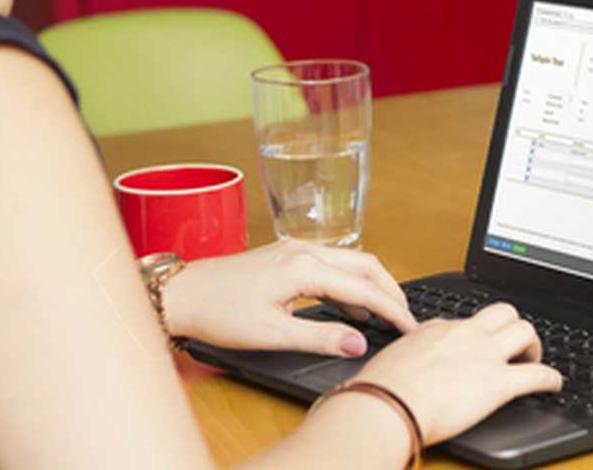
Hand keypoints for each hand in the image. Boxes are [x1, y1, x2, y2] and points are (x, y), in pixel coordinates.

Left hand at [163, 240, 416, 356]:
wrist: (182, 293)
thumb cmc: (219, 311)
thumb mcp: (272, 333)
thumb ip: (320, 337)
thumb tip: (358, 343)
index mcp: (305, 267)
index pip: (363, 288)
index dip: (391, 310)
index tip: (410, 327)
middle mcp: (305, 250)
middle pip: (365, 264)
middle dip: (390, 290)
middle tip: (405, 317)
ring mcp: (295, 249)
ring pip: (350, 261)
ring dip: (371, 284)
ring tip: (383, 314)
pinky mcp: (287, 255)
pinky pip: (332, 263)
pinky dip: (350, 281)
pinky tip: (349, 304)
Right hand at [353, 303, 562, 444]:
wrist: (385, 404)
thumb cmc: (377, 390)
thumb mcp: (387, 363)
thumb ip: (402, 361)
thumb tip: (397, 372)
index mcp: (435, 330)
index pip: (464, 321)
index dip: (476, 333)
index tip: (477, 345)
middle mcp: (463, 334)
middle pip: (503, 311)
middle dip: (513, 326)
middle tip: (514, 348)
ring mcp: (484, 355)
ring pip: (525, 330)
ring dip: (534, 346)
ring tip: (533, 362)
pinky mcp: (499, 383)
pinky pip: (538, 374)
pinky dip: (552, 379)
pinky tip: (554, 386)